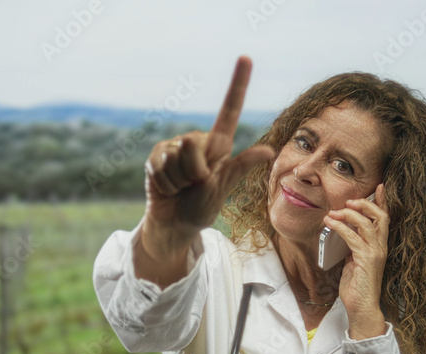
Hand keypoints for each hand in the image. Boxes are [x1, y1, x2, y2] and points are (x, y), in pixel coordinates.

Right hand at [142, 56, 274, 251]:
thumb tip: (268, 150)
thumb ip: (239, 167)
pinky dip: (166, 183)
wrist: (174, 223)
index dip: (238, 84)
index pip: (230, 109)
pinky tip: (167, 188)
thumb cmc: (202, 207)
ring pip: (178, 157)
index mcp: (219, 144)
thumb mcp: (223, 189)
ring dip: (180, 181)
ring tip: (181, 188)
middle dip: (196, 173)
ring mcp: (175, 147)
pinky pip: (162, 166)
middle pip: (196, 146)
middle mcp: (197, 141)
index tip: (246, 57)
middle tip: (195, 185)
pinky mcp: (157, 156)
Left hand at [323, 184, 389, 339]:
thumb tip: (344, 233)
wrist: (361, 307)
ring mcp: (376, 253)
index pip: (385, 218)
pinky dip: (340, 228)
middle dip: (365, 204)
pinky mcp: (367, 259)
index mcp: (379, 246)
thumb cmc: (357, 287)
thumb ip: (353, 246)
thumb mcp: (354, 261)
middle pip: (380, 216)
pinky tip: (330, 224)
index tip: (379, 187)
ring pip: (367, 223)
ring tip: (333, 213)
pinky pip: (353, 237)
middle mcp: (381, 247)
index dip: (383, 201)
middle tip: (349, 201)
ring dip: (348, 214)